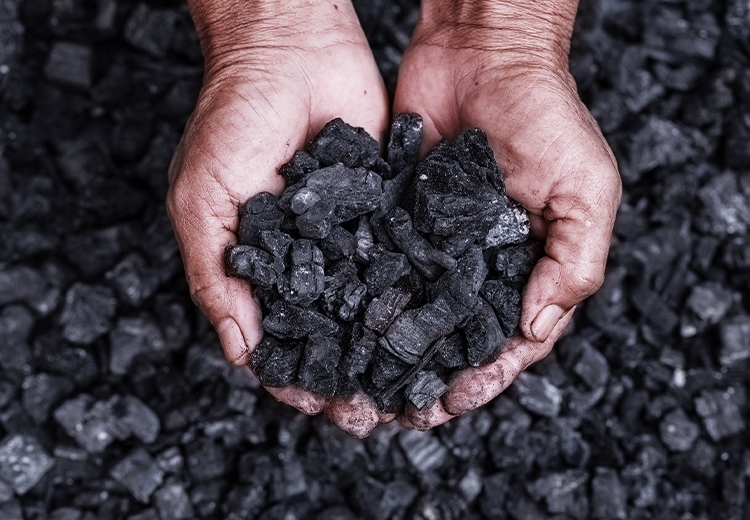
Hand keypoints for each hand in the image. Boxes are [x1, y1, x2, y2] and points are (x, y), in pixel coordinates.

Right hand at [167, 0, 391, 436]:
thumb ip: (214, 275)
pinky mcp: (388, 210)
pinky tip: (438, 323)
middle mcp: (308, 261)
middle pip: (332, 335)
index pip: (278, 340)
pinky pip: (405, 260)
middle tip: (379, 411)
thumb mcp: (203, 200)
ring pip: (373, 307)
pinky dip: (418, 294)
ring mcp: (351, 238)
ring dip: (391, 349)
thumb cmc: (233, 119)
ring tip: (415, 385)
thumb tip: (239, 352)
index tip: (324, 406)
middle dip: (353, 376)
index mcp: (260, 268)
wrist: (289, 49)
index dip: (297, 378)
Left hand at [392, 0, 621, 428]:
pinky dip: (365, 300)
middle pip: (455, 338)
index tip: (453, 401)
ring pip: (413, 313)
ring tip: (364, 386)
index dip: (484, 376)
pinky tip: (343, 327)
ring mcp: (437, 243)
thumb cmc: (547, 114)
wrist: (484, 52)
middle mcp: (481, 263)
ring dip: (392, 352)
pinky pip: (381, 266)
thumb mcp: (585, 188)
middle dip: (430, 378)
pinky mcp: (398, 218)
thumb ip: (572, 262)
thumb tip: (534, 330)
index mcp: (531, 266)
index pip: (509, 339)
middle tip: (398, 411)